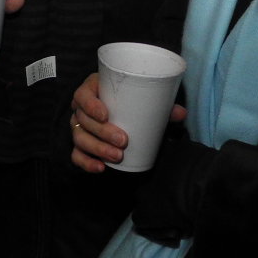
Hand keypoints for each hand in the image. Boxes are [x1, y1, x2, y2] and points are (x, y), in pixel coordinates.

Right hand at [69, 73, 187, 173]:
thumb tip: (181, 113)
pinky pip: (77, 155)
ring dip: (98, 149)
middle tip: (123, 141)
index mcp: (92, 90)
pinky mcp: (80, 144)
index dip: (90, 105)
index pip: (82, 95)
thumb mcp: (140, 98)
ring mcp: (78, 128)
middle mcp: (80, 109)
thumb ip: (160, 105)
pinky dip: (87, 162)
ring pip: (79, 139)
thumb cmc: (128, 100)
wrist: (120, 109)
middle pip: (83, 120)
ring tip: (117, 156)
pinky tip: (101, 167)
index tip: (106, 115)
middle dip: (102, 132)